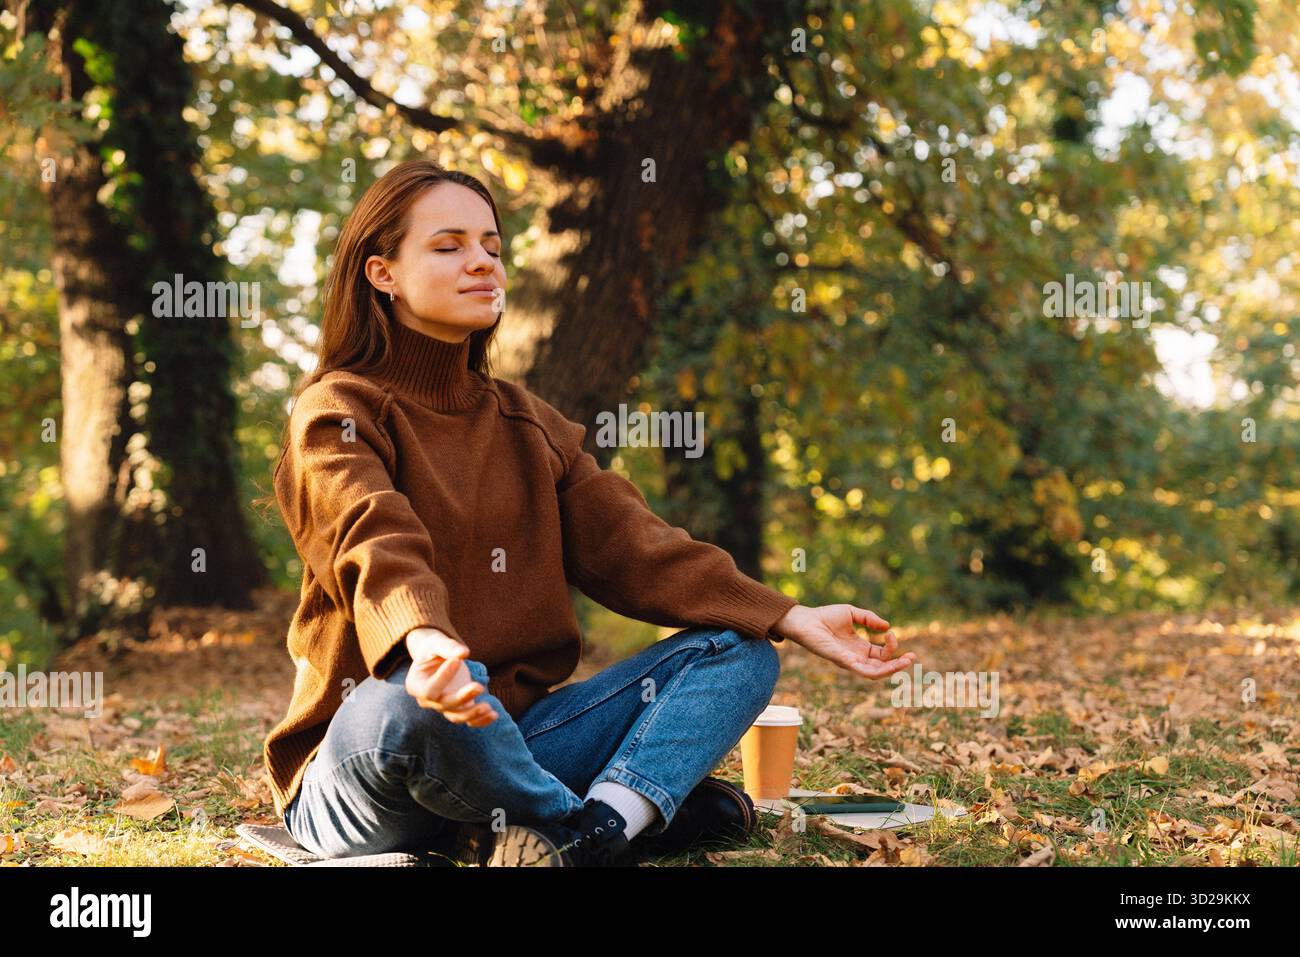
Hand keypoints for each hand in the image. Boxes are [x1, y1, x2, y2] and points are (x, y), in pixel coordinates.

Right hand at [404, 627, 497, 726]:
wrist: (437, 657)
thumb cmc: (433, 648)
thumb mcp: (436, 643)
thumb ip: (447, 647)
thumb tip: (464, 652)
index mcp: (416, 685)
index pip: (429, 690)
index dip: (443, 678)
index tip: (457, 661)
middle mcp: (428, 701)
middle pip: (444, 705)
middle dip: (462, 697)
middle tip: (479, 686)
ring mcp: (443, 707)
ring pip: (457, 717)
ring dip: (473, 714)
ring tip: (488, 707)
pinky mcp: (458, 709)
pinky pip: (469, 720)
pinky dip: (481, 720)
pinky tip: (494, 715)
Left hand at [770, 604, 916, 679]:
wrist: (805, 620)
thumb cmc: (825, 616)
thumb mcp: (852, 613)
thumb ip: (869, 619)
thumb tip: (887, 627)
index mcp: (860, 647)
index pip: (882, 654)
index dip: (892, 647)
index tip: (892, 633)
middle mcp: (856, 657)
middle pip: (882, 667)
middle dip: (899, 664)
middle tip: (913, 658)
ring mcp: (850, 660)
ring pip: (874, 673)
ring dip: (891, 670)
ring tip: (905, 662)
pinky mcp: (842, 661)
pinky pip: (860, 670)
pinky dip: (874, 669)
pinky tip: (885, 663)